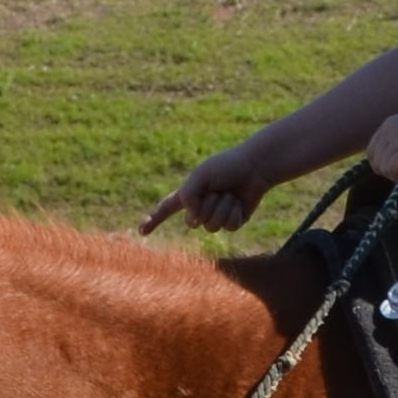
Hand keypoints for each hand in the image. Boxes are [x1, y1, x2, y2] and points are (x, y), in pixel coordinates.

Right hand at [143, 140, 276, 233]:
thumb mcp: (201, 175)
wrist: (255, 167)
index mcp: (190, 194)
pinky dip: (234, 213)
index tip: (141, 230)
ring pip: (212, 227)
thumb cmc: (227, 166)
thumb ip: (188, 196)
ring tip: (230, 195)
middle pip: (194, 223)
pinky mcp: (233, 222)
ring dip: (223, 209)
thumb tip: (191, 222)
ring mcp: (217, 216)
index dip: (154, 219)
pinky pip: (229, 227)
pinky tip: (240, 202)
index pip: (167, 208)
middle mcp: (201, 207)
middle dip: (208, 206)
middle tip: (219, 190)